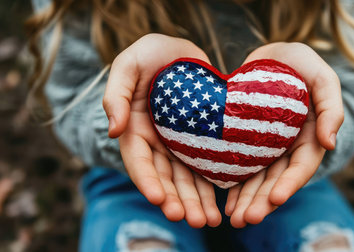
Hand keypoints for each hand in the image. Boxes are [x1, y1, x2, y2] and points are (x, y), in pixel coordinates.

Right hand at [103, 34, 220, 227]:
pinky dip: (211, 185)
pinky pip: (204, 166)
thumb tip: (114, 130)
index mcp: (134, 129)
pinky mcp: (199, 141)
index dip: (148, 181)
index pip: (139, 161)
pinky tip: (222, 204)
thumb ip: (116, 95)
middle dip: (177, 200)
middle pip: (165, 178)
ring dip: (196, 200)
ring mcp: (177, 144)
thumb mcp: (128, 65)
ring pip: (186, 178)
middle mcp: (156, 142)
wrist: (179, 51)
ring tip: (208, 220)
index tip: (160, 199)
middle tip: (192, 219)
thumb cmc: (150, 54)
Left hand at [225, 42, 343, 227]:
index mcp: (311, 137)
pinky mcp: (249, 141)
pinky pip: (241, 165)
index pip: (301, 167)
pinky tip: (224, 199)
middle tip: (246, 219)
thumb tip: (331, 143)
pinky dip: (234, 183)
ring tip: (233, 217)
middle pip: (277, 180)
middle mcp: (289, 147)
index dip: (290, 184)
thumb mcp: (323, 78)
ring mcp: (268, 147)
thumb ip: (332, 108)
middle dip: (263, 201)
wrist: (274, 55)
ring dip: (247, 199)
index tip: (276, 199)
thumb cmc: (302, 64)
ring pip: (258, 179)